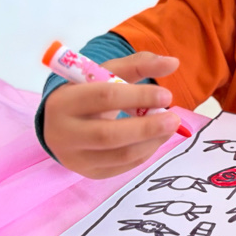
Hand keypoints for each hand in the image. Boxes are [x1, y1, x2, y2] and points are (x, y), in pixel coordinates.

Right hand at [43, 52, 182, 179]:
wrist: (60, 123)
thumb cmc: (87, 92)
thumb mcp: (107, 73)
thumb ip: (139, 64)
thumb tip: (173, 62)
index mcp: (64, 101)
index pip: (104, 97)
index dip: (139, 96)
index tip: (166, 95)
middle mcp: (64, 133)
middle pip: (108, 135)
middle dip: (147, 127)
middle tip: (174, 119)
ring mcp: (75, 158)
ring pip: (119, 155)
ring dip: (151, 142)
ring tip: (170, 127)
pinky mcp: (89, 173)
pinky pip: (123, 167)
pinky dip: (145, 153)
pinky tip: (156, 139)